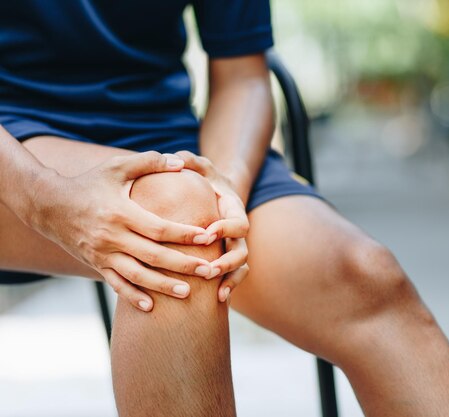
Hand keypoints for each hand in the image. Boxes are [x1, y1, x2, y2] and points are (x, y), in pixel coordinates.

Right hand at [28, 151, 215, 311]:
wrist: (48, 204)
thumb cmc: (88, 182)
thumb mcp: (116, 166)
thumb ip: (149, 162)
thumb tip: (180, 161)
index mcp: (121, 213)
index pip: (158, 228)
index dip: (183, 234)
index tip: (206, 237)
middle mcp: (111, 237)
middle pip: (152, 255)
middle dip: (182, 264)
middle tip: (208, 270)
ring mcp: (102, 254)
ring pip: (136, 275)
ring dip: (162, 285)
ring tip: (187, 292)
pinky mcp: (96, 264)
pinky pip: (116, 284)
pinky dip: (132, 296)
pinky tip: (150, 306)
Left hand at [175, 151, 248, 302]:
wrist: (211, 192)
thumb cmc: (200, 178)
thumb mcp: (197, 165)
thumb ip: (189, 161)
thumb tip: (177, 159)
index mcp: (233, 208)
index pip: (238, 222)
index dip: (225, 229)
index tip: (207, 233)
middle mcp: (237, 230)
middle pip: (242, 250)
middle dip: (226, 261)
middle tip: (208, 270)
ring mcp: (234, 245)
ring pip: (242, 267)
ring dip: (229, 279)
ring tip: (216, 291)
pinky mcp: (227, 257)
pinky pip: (235, 276)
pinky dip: (229, 287)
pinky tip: (218, 299)